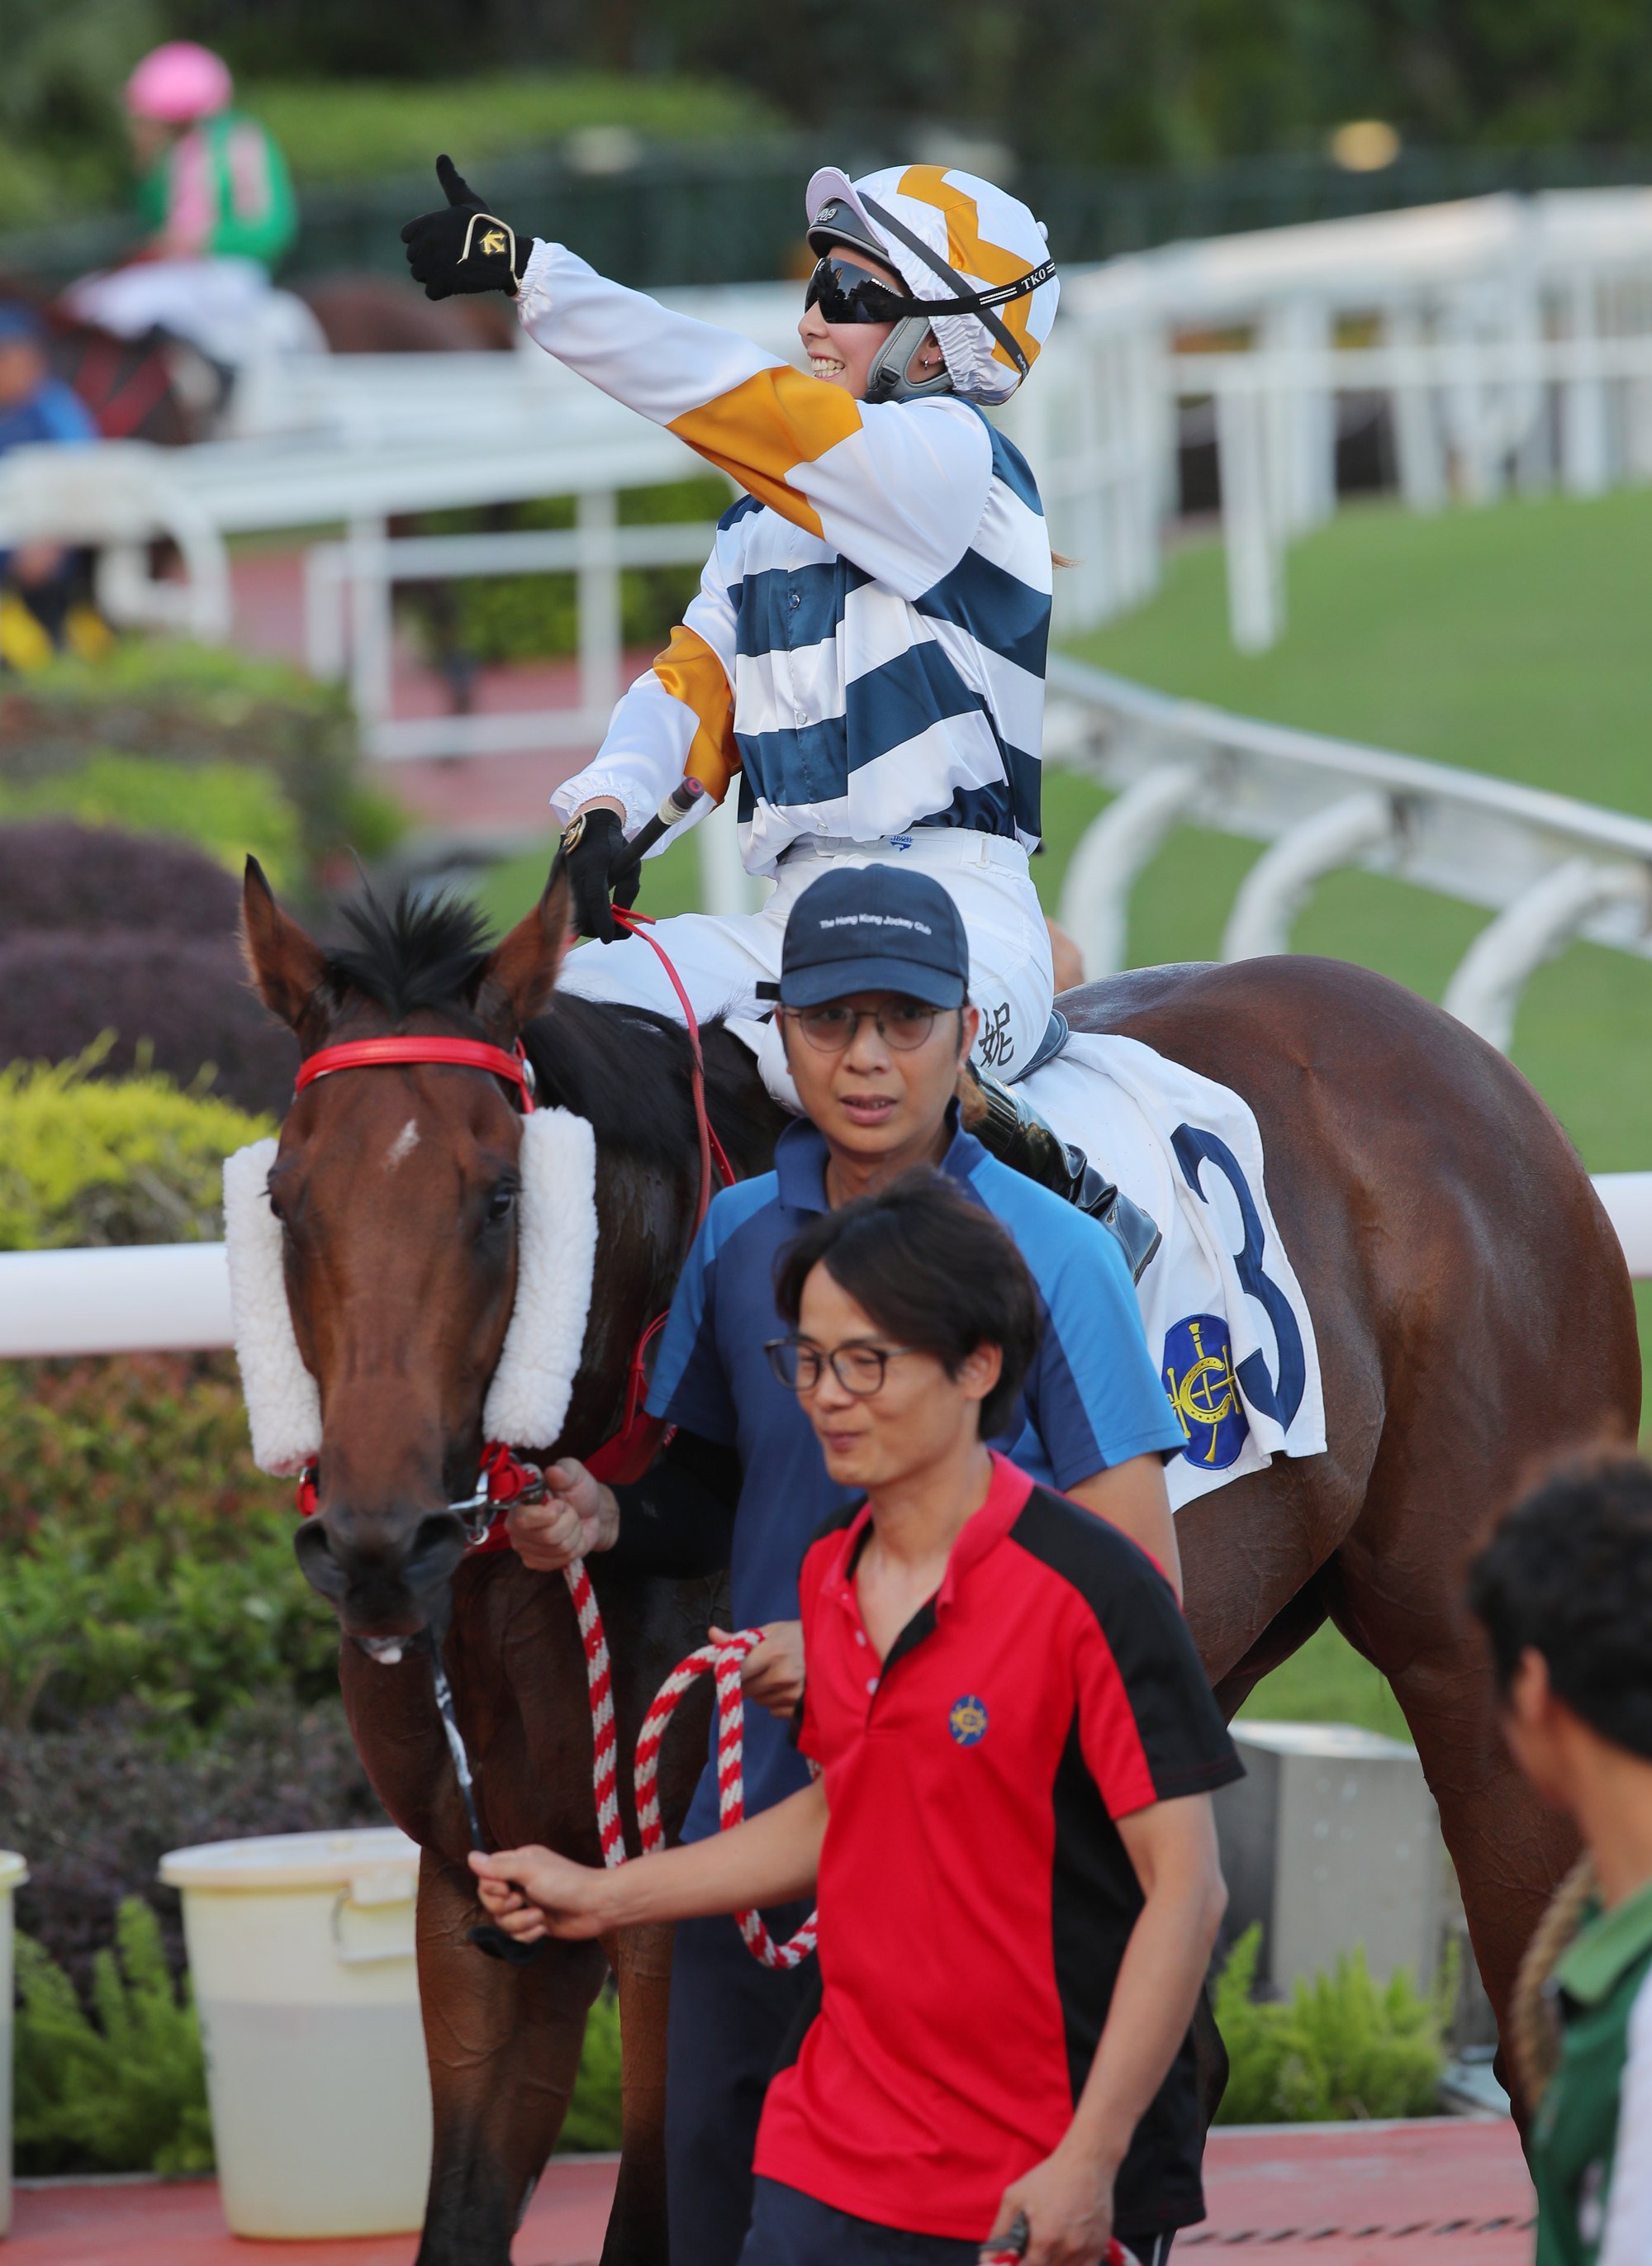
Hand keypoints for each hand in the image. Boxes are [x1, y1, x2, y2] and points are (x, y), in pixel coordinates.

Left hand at [400, 154, 530, 299]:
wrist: (505, 256)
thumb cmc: (486, 228)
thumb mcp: (467, 201)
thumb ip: (450, 181)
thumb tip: (442, 156)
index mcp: (427, 223)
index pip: (407, 237)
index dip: (421, 242)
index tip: (440, 243)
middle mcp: (426, 242)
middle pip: (414, 259)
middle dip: (429, 261)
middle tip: (452, 258)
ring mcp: (433, 264)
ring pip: (420, 276)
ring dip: (435, 277)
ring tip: (455, 270)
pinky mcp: (442, 284)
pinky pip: (431, 292)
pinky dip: (443, 291)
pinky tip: (457, 282)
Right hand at [469, 1845, 609, 1941]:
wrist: (596, 1907)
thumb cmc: (566, 1883)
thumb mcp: (530, 1871)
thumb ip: (499, 1867)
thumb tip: (471, 1857)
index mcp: (518, 1863)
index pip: (486, 1876)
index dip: (490, 1887)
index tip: (506, 1888)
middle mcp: (520, 1882)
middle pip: (490, 1901)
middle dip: (503, 1908)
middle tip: (521, 1901)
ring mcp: (528, 1904)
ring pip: (502, 1921)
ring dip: (520, 1922)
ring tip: (539, 1916)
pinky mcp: (536, 1923)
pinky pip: (517, 1935)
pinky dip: (529, 1934)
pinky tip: (544, 1927)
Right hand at [507, 1459, 618, 1571]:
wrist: (591, 1513)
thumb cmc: (578, 1491)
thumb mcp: (575, 1474)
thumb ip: (564, 1471)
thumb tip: (553, 1472)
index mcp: (518, 1503)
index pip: (522, 1519)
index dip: (549, 1514)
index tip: (560, 1503)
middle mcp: (515, 1527)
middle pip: (546, 1536)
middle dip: (568, 1521)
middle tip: (568, 1510)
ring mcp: (523, 1547)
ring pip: (558, 1548)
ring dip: (573, 1533)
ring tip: (571, 1521)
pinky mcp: (535, 1562)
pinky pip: (560, 1560)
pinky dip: (573, 1548)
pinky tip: (569, 1537)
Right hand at [563, 805, 641, 942]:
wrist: (590, 826)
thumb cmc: (615, 847)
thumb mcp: (630, 866)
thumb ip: (628, 893)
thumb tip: (622, 920)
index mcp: (594, 864)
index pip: (595, 897)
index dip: (602, 921)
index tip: (610, 937)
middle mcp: (574, 870)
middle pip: (580, 911)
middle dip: (596, 929)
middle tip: (614, 933)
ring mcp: (561, 875)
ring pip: (570, 912)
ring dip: (588, 925)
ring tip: (605, 923)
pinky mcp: (554, 880)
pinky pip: (565, 907)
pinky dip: (579, 917)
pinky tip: (592, 916)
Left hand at [710, 1621, 804, 1717]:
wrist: (837, 1651)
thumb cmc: (801, 1637)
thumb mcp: (772, 1631)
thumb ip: (740, 1638)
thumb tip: (711, 1634)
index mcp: (774, 1651)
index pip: (738, 1670)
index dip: (730, 1670)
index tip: (729, 1666)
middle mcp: (783, 1675)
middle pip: (746, 1688)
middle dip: (747, 1680)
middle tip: (760, 1666)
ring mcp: (793, 1694)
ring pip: (758, 1700)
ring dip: (761, 1690)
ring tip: (778, 1674)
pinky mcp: (800, 1709)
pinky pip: (773, 1710)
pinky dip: (775, 1701)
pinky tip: (787, 1687)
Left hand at [988, 2144, 1113, 2265]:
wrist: (1086, 2163)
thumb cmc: (1048, 2178)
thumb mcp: (1015, 2197)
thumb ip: (1000, 2231)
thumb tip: (988, 2258)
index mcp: (1045, 2239)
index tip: (1014, 2261)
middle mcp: (1067, 2250)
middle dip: (1034, 2264)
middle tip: (1030, 2250)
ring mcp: (1086, 2251)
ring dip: (1052, 2265)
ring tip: (1047, 2247)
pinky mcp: (1099, 2249)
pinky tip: (1064, 2253)